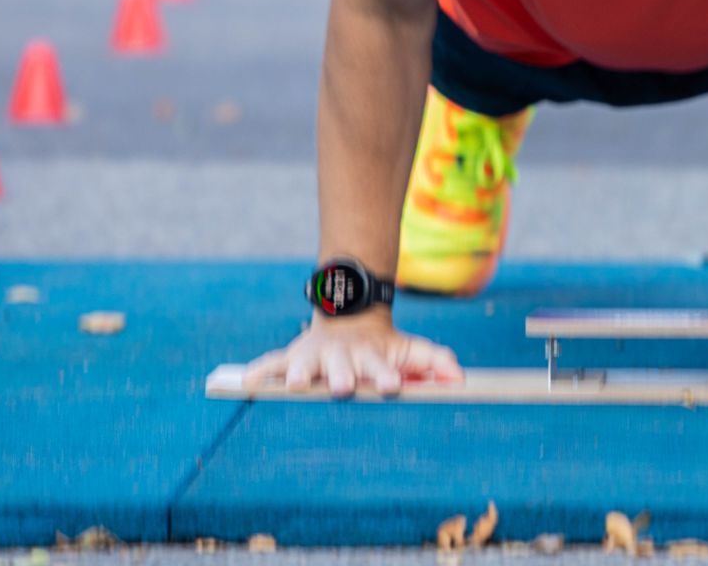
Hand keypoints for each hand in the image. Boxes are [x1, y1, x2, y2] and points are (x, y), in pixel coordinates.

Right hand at [240, 310, 462, 398]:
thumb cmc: (383, 348)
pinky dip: (260, 370)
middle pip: (342, 368)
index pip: (381, 368)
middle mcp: (342, 357)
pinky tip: (246, 380)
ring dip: (302, 374)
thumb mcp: (412, 350)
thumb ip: (436, 362)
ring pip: (307, 364)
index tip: (392, 384)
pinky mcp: (293, 358)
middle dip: (343, 377)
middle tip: (344, 388)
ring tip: (300, 383)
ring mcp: (315, 356)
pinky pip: (272, 363)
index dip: (386, 376)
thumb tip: (460, 379)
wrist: (350, 319)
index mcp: (371, 358)